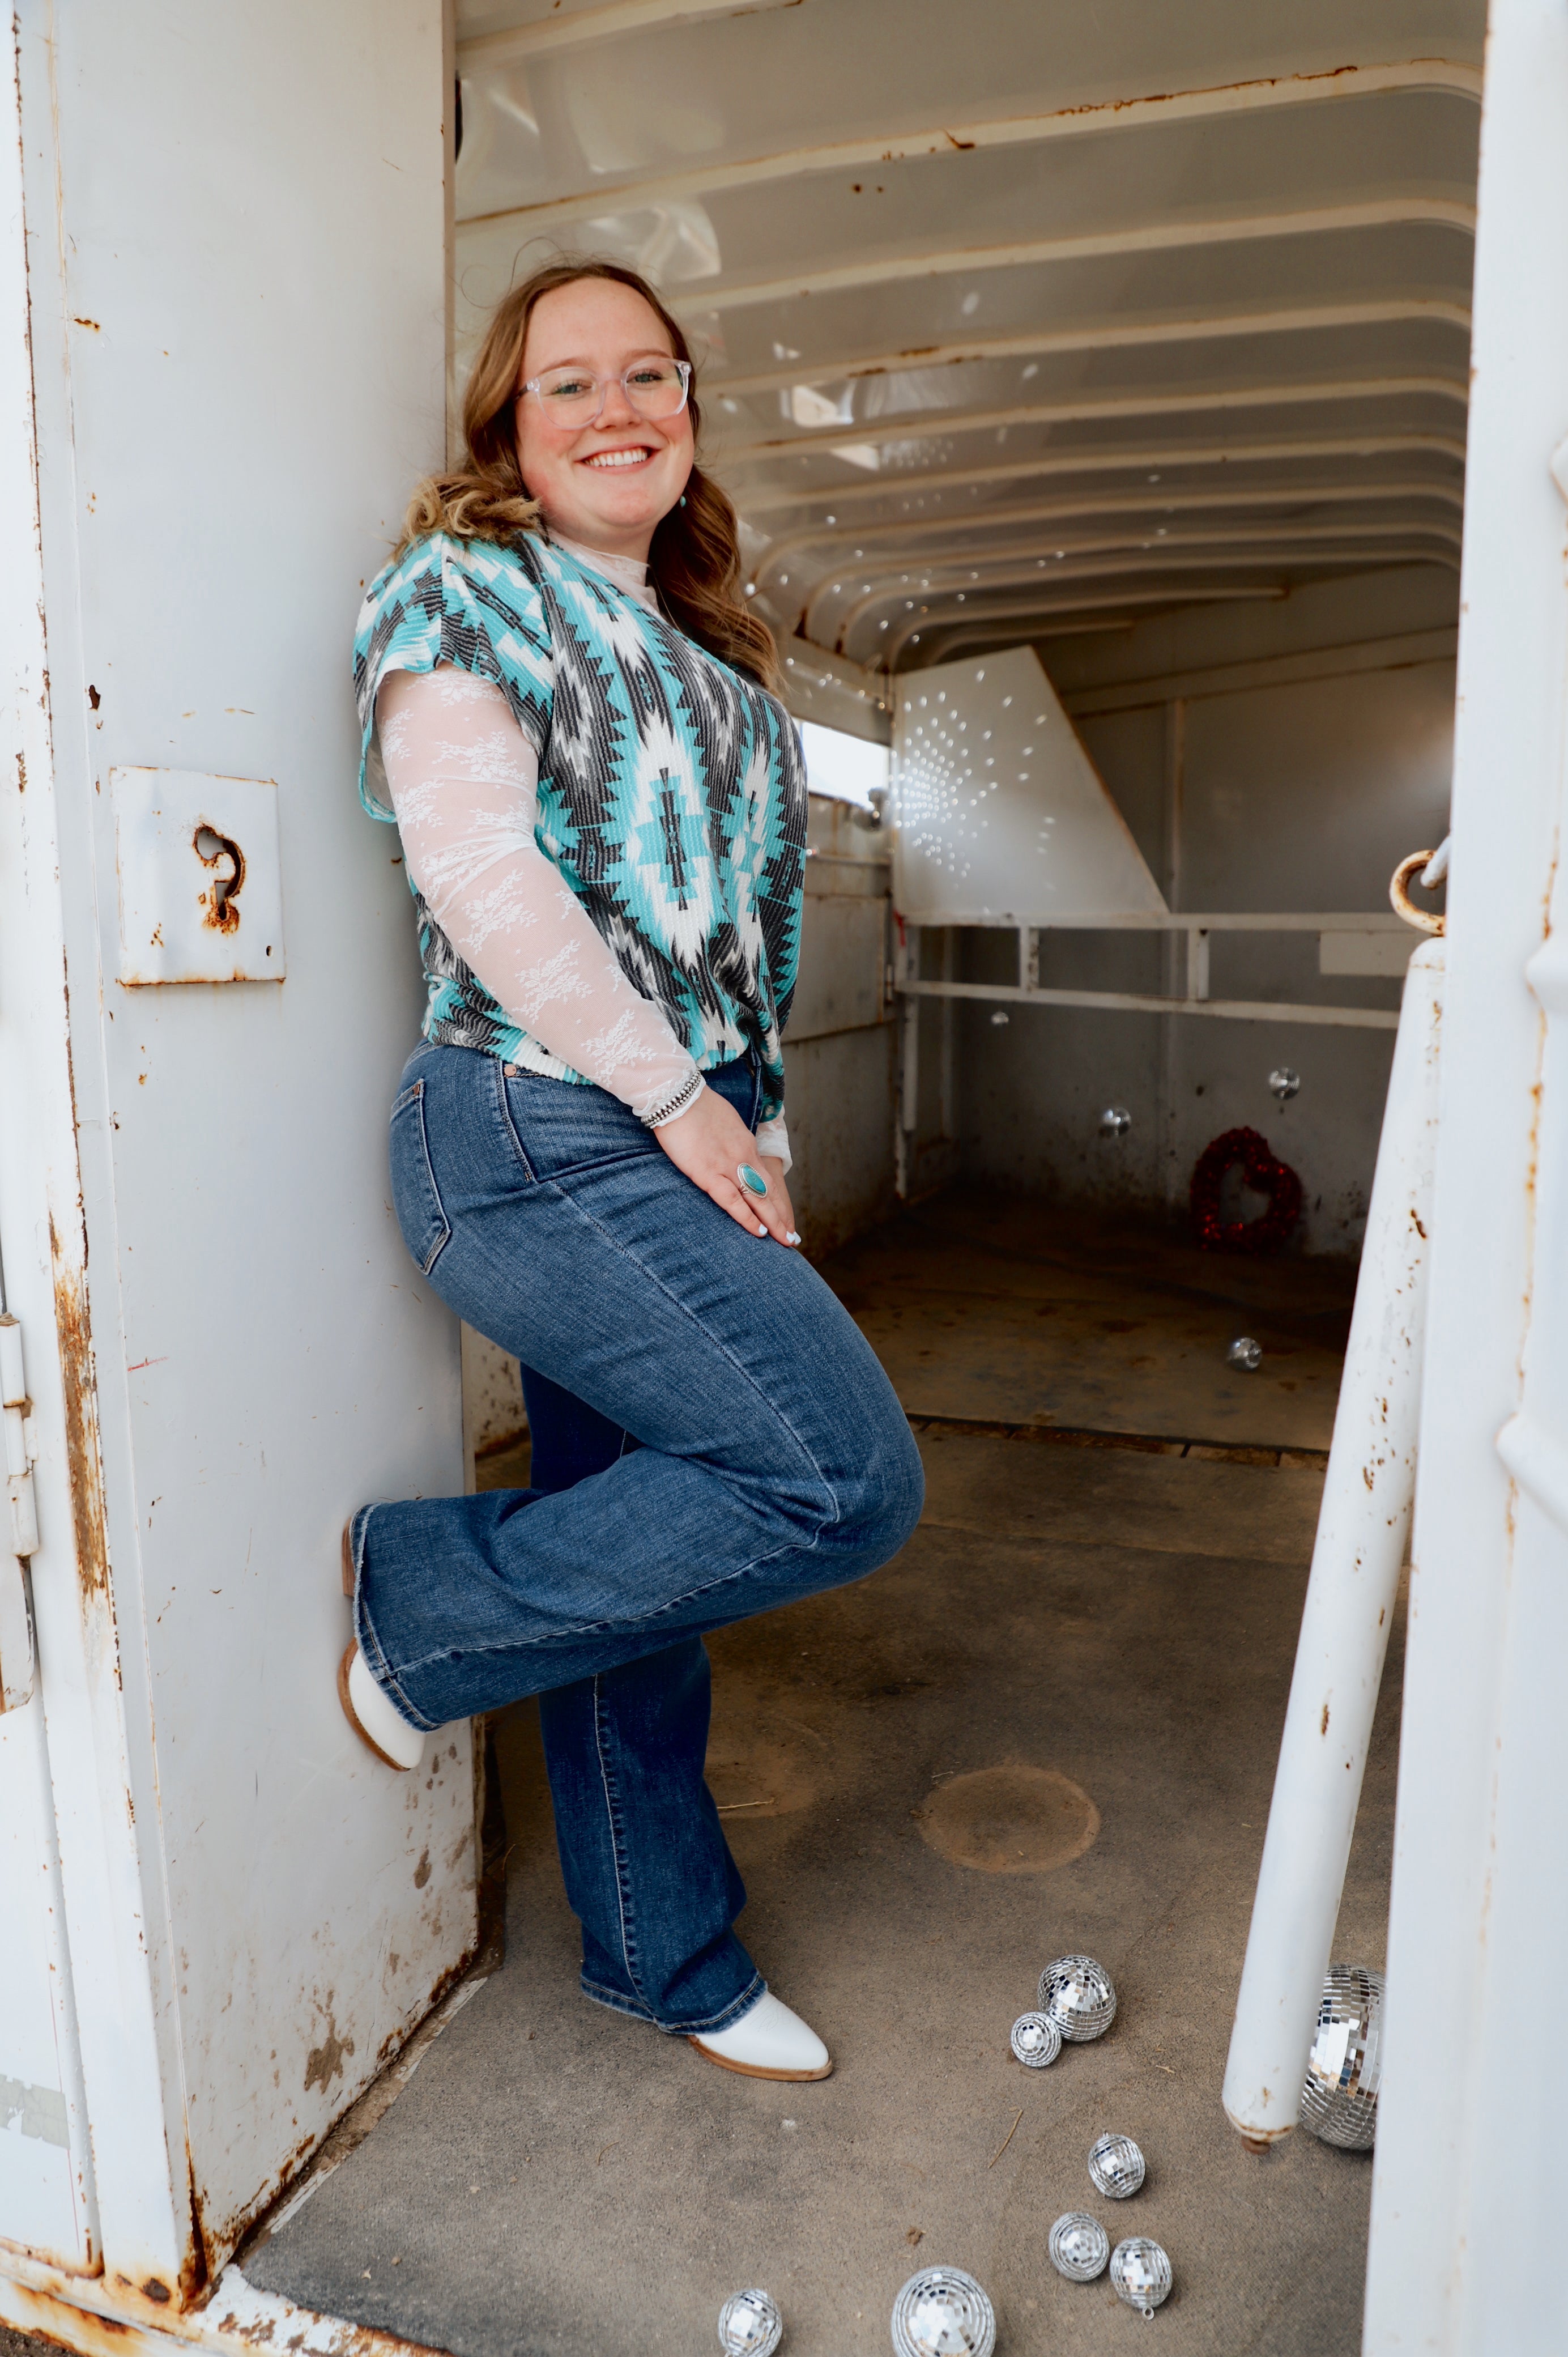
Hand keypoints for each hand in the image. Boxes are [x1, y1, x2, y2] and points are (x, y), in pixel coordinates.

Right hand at [654, 1086, 799, 1244]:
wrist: (676, 1095)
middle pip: (768, 1192)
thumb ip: (731, 1140)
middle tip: (792, 1237)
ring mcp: (728, 1165)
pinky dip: (747, 1217)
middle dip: (781, 1216)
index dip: (777, 1199)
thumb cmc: (694, 1106)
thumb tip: (733, 1150)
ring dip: (772, 1221)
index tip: (784, 1216)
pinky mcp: (707, 1173)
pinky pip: (732, 1201)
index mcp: (746, 1144)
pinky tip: (758, 1231)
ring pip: (757, 1199)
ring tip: (784, 1240)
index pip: (767, 1178)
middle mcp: (744, 1156)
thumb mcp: (723, 1122)